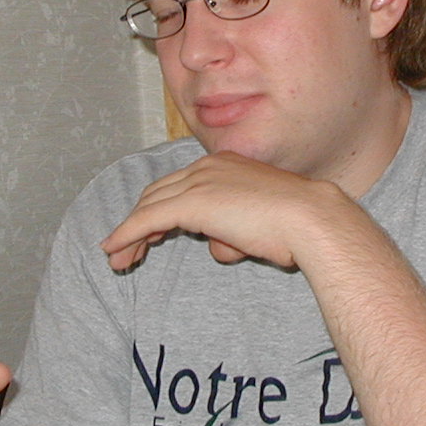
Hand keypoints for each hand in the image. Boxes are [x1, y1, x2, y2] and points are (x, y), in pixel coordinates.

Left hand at [99, 151, 358, 271]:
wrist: (311, 219)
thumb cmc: (296, 227)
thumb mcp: (259, 227)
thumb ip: (234, 232)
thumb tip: (220, 246)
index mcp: (226, 165)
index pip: (182, 186)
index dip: (161, 211)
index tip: (151, 236)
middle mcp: (208, 166)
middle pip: (160, 193)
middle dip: (139, 222)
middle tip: (126, 251)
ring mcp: (199, 181)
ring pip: (150, 206)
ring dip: (130, 234)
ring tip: (118, 260)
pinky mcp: (191, 202)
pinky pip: (147, 219)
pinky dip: (127, 234)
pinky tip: (114, 249)